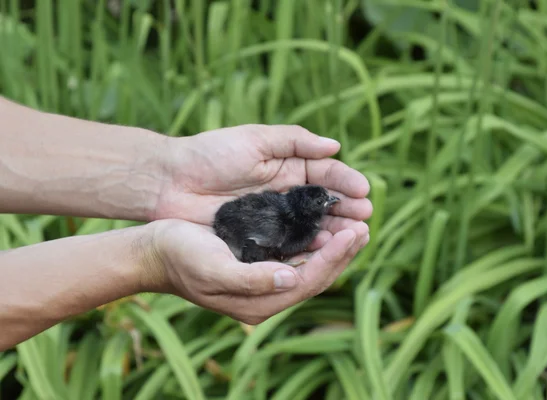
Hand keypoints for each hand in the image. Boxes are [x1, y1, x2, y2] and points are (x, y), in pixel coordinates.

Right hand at [147, 218, 368, 323]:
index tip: (352, 232)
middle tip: (364, 226)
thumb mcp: (214, 269)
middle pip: (317, 275)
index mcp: (259, 302)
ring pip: (311, 263)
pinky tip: (325, 223)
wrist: (155, 251)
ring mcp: (265, 278)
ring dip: (334, 246)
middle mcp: (267, 293)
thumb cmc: (180, 257)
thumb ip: (252, 279)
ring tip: (355, 224)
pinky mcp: (260, 262)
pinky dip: (315, 240)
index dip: (334, 256)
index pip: (309, 280)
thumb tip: (291, 277)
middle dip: (343, 252)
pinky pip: (297, 253)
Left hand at [154, 125, 371, 247]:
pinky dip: (308, 246)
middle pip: (324, 202)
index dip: (345, 182)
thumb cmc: (210, 154)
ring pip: (311, 224)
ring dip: (333, 229)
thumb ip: (294, 141)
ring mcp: (273, 216)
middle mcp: (285, 192)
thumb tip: (335, 146)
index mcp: (286, 165)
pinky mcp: (259, 237)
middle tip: (365, 218)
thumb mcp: (254, 139)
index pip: (325, 173)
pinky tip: (323, 250)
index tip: (364, 192)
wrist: (168, 181)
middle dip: (346, 208)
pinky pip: (289, 242)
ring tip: (353, 236)